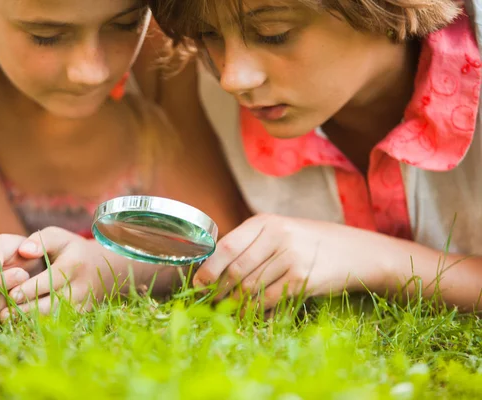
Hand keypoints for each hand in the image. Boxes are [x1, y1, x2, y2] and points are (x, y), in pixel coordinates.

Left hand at [0, 227, 120, 319]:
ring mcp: (82, 303)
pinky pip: (58, 321)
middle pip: (51, 302)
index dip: (29, 289)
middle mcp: (81, 287)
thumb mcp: (59, 237)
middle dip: (25, 309)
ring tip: (7, 319)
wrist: (102, 268)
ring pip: (54, 316)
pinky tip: (21, 322)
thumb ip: (40, 240)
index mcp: (74, 264)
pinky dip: (39, 323)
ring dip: (29, 319)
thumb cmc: (71, 250)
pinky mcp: (81, 314)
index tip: (10, 294)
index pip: (50, 280)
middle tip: (2, 313)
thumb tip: (24, 251)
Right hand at [0, 234, 45, 315]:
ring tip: (34, 288)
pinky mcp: (6, 321)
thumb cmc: (15, 250)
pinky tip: (39, 299)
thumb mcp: (5, 244)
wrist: (35, 262)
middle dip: (10, 294)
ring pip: (1, 317)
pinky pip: (16, 323)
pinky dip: (28, 312)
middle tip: (30, 279)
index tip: (21, 272)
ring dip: (20, 303)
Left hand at [193, 214, 393, 309]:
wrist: (357, 252)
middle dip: (219, 290)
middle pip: (236, 270)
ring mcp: (291, 258)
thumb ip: (252, 244)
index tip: (198, 283)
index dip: (209, 267)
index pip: (227, 245)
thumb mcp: (282, 232)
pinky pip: (268, 300)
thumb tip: (215, 270)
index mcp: (266, 222)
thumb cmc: (311, 243)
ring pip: (250, 288)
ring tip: (227, 310)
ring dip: (235, 304)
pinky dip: (255, 311)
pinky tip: (249, 316)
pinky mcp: (302, 279)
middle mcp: (277, 236)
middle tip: (210, 302)